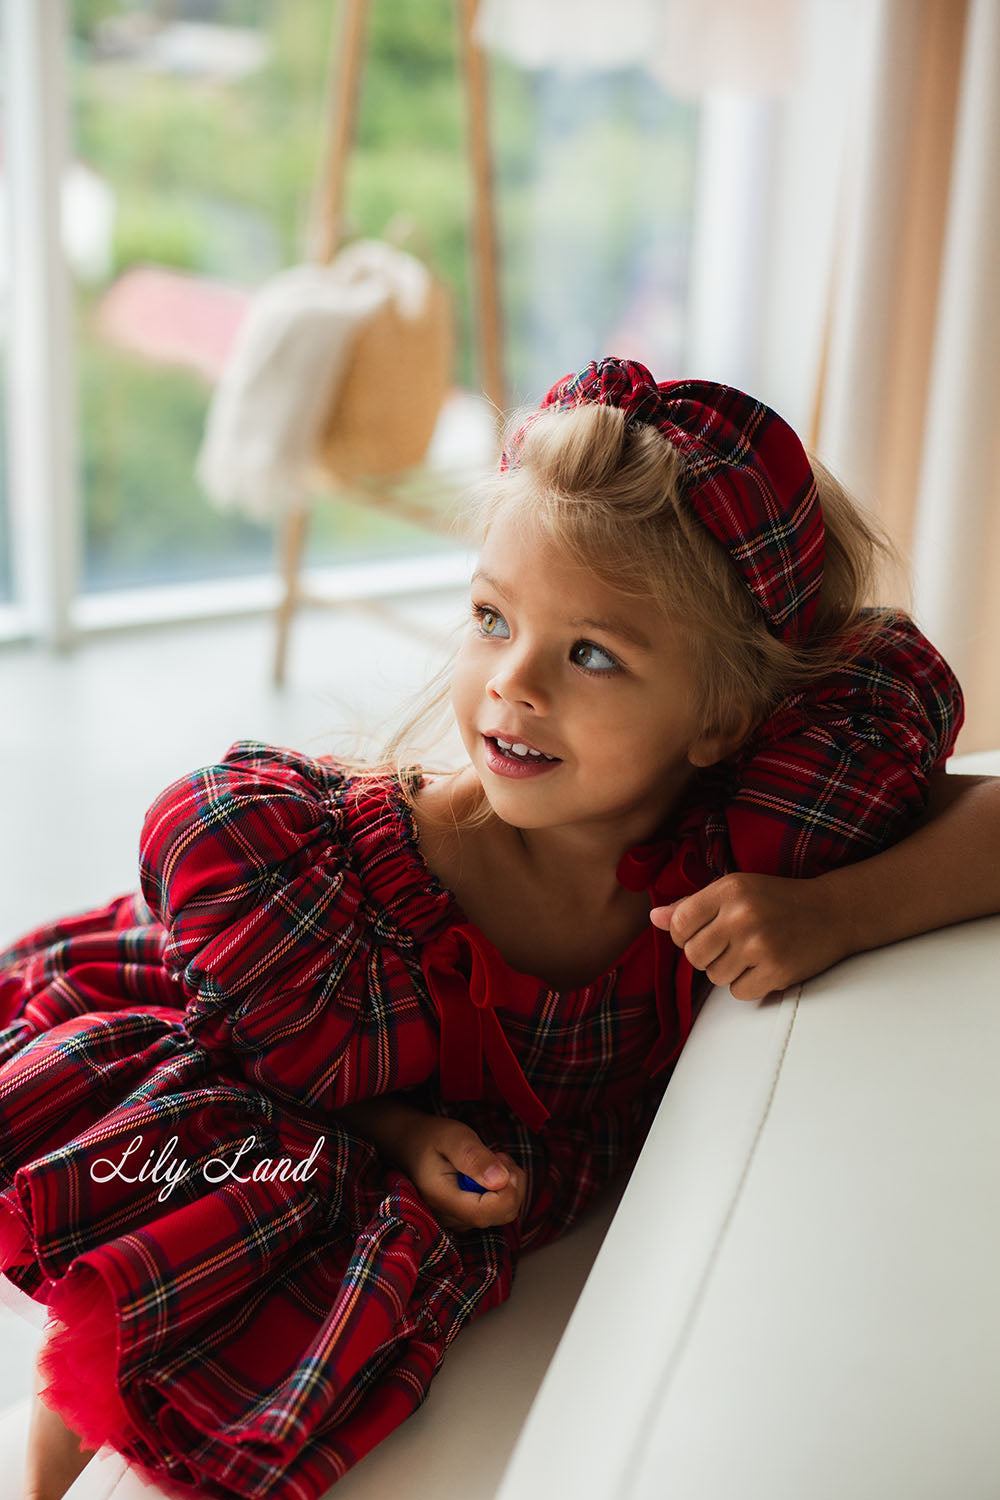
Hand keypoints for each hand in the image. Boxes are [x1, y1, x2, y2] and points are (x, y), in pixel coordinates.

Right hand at [400, 1114, 526, 1232]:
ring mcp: (458, 1220)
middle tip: (498, 1156)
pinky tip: (488, 1171)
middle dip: (513, 1184)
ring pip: (503, 1212)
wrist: (409, 1144)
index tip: (502, 1162)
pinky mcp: (466, 1216)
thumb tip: (501, 1181)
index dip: (508, 1191)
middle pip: (501, 1215)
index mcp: (442, 1199)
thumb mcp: (453, 1136)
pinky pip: (497, 1210)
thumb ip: (475, 1158)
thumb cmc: (430, 1137)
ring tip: (491, 1160)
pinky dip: (502, 1189)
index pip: (486, 1213)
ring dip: (509, 1184)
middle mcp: (450, 1217)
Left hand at [650, 871, 847, 1001]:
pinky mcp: (777, 971)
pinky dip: (747, 985)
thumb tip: (654, 918)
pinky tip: (763, 967)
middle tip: (728, 946)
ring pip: (714, 977)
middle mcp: (742, 915)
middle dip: (706, 956)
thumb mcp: (736, 890)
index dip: (683, 935)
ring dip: (728, 971)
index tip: (702, 933)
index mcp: (729, 889)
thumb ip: (693, 904)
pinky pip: (738, 992)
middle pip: (693, 955)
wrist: (833, 912)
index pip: (679, 923)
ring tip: (750, 954)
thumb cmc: (778, 900)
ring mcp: (760, 945)